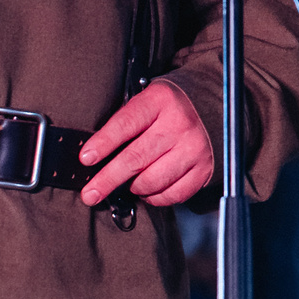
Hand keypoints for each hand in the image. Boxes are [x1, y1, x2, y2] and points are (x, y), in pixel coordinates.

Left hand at [78, 80, 213, 207]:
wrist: (213, 106)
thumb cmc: (168, 108)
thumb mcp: (147, 101)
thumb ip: (124, 124)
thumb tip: (93, 157)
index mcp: (160, 101)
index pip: (126, 124)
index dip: (104, 143)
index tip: (86, 159)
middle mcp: (179, 124)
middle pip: (136, 158)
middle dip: (108, 179)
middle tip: (90, 193)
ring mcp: (194, 148)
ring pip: (152, 180)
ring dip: (133, 188)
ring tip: (127, 185)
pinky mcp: (204, 169)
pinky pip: (172, 194)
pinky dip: (155, 197)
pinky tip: (148, 189)